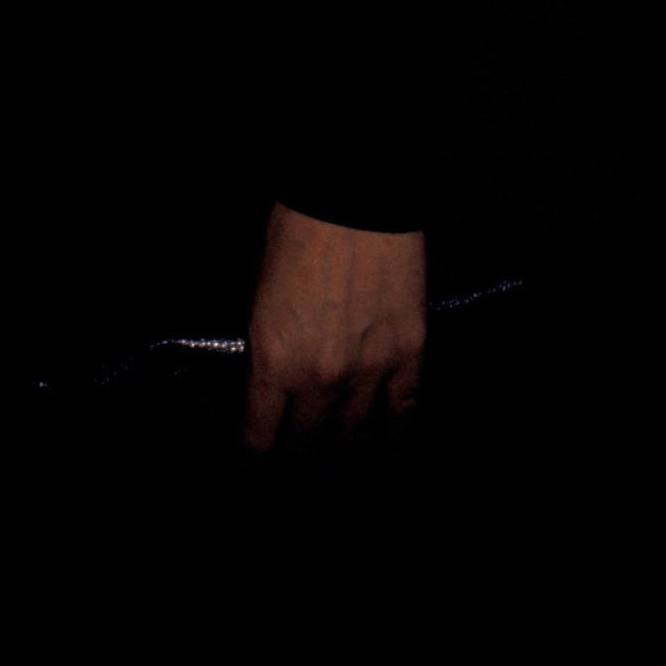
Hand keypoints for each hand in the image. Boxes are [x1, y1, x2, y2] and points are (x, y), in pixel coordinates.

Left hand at [243, 201, 425, 452]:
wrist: (353, 198)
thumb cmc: (296, 231)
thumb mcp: (261, 291)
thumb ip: (269, 342)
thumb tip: (273, 377)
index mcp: (274, 358)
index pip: (261, 433)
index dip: (258, 457)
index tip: (257, 466)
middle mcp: (320, 377)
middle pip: (309, 443)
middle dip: (301, 459)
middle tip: (300, 465)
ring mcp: (369, 371)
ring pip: (357, 437)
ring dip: (347, 453)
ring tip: (342, 465)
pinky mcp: (408, 355)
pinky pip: (404, 411)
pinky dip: (396, 435)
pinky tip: (390, 448)